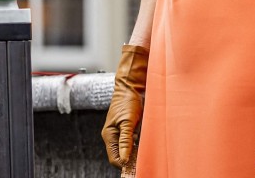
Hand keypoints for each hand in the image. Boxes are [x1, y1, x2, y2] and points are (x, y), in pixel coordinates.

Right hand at [101, 45, 148, 166]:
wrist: (130, 87)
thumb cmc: (127, 102)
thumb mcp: (127, 122)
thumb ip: (126, 141)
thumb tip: (124, 159)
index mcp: (109, 135)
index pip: (114, 159)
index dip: (125, 165)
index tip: (137, 166)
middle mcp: (113, 136)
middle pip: (120, 157)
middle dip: (131, 160)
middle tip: (144, 158)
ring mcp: (119, 133)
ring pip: (127, 151)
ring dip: (136, 152)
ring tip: (145, 147)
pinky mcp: (127, 130)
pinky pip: (132, 144)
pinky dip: (139, 146)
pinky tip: (145, 141)